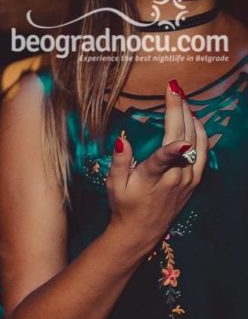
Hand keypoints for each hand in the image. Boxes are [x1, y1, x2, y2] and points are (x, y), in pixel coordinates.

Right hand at [107, 80, 208, 255]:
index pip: (165, 157)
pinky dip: (200, 132)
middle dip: (179, 109)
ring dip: (190, 116)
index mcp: (153, 178)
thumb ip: (120, 161)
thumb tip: (121, 139)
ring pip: (197, 140)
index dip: (173, 144)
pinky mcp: (195, 180)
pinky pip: (203, 150)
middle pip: (183, 136)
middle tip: (174, 88)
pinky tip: (194, 120)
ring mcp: (189, 177)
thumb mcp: (114, 185)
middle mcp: (176, 176)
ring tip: (182, 99)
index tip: (180, 134)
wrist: (141, 230)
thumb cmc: (124, 206)